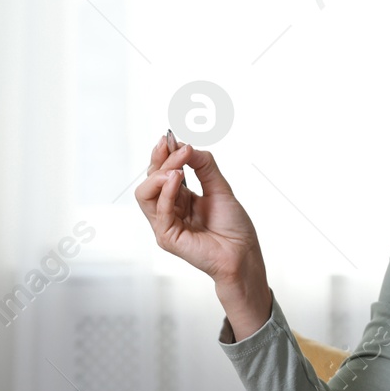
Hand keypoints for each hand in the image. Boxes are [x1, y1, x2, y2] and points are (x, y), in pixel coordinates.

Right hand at [134, 132, 263, 287]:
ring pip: (145, 194)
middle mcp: (169, 210)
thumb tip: (187, 147)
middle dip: (161, 160)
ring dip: (160, 174)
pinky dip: (166, 191)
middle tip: (178, 148)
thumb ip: (204, 166)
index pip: (161, 173)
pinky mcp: (167, 237)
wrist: (244, 253)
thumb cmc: (234, 228)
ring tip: (177, 167)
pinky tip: (177, 179)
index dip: (163, 155)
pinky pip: (159, 210)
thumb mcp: (219, 188)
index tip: (171, 138)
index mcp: (179, 199)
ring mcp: (165, 224)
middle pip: (150, 180)